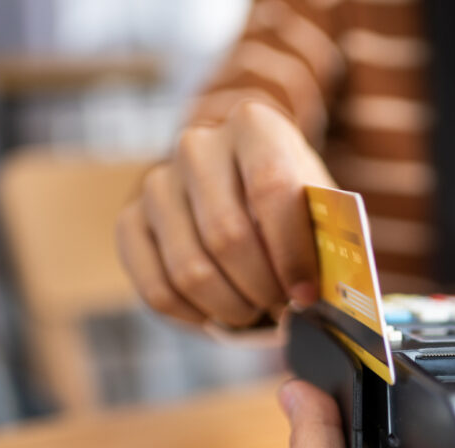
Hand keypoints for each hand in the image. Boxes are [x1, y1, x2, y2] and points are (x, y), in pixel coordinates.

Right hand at [116, 101, 332, 327]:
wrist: (242, 190)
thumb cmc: (292, 206)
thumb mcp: (318, 209)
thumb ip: (324, 241)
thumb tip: (316, 295)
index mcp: (254, 125)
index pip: (271, 189)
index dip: (291, 253)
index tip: (306, 295)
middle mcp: (197, 145)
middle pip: (227, 235)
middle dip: (262, 288)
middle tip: (282, 310)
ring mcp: (157, 182)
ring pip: (190, 270)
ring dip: (231, 308)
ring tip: (256, 312)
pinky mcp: (130, 221)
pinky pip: (157, 289)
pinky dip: (195, 316)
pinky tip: (219, 314)